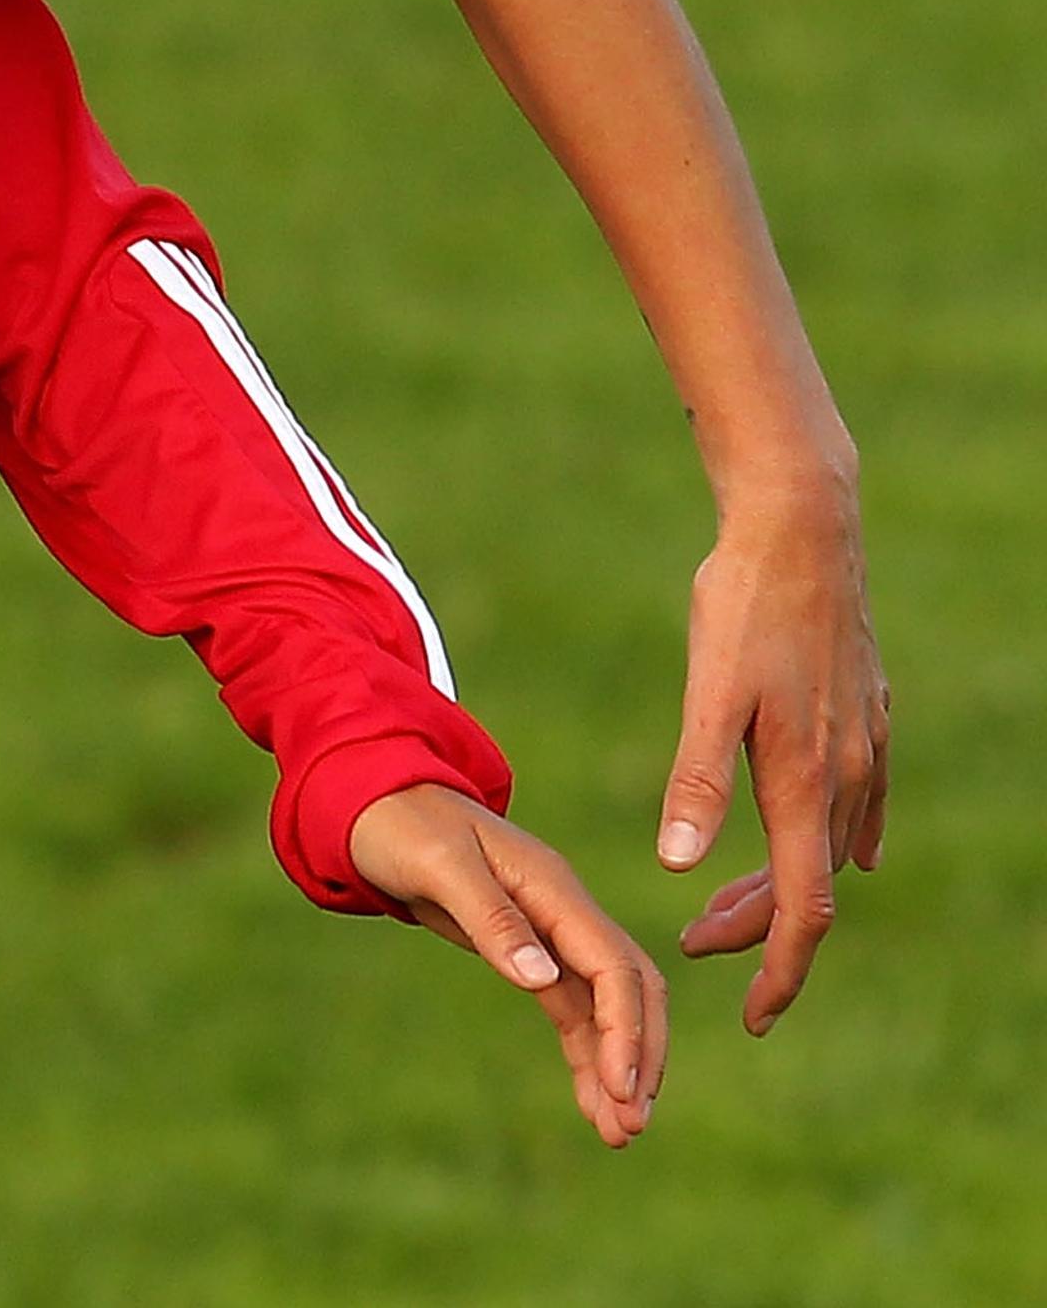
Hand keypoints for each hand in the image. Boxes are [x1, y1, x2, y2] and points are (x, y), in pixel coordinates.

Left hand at [350, 784, 666, 1148]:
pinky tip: (590, 1097)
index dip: (626, 1029)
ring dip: (614, 1066)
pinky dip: (585, 1051)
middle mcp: (565, 911)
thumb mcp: (440, 866)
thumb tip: (543, 981)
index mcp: (554, 888)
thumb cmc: (402, 824)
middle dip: (638, 1057)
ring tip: (617, 1133)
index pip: (614, 966)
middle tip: (631, 1127)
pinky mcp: (527, 949)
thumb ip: (492, 919)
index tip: (623, 1087)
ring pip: (603, 1008)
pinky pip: (571, 1008)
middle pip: (629, 991)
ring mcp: (551, 931)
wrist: (372, 799)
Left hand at [654, 492, 890, 1033]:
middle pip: (812, 883)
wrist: (803, 528)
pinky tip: (842, 849)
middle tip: (693, 942)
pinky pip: (866, 801)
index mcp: (804, 779)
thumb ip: (693, 781)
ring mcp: (866, 743)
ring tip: (723, 898)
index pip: (802, 907)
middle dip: (759, 928)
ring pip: (833, 842)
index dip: (778, 969)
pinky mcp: (869, 714)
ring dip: (784, 880)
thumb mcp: (707, 692)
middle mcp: (848, 773)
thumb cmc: (744, 604)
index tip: (751, 1017)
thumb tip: (677, 867)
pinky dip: (840, 837)